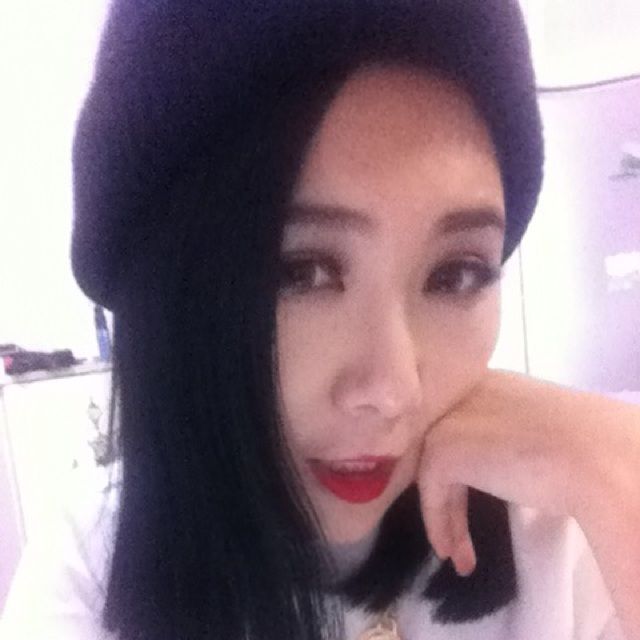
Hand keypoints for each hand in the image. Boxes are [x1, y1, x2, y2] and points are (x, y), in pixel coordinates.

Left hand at [416, 369, 618, 575]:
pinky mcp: (443, 448)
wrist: (593, 458)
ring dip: (446, 516)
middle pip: (442, 448)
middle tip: (457, 533)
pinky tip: (452, 551)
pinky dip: (439, 521)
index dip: (461, 466)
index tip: (464, 501)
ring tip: (457, 555)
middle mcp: (462, 395)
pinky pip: (431, 489)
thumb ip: (505, 439)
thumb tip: (498, 466)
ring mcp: (449, 419)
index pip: (459, 425)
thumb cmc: (580, 448)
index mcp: (488, 384)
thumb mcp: (534, 433)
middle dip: (447, 494)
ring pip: (434, 470)